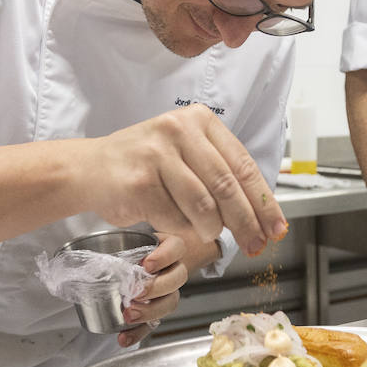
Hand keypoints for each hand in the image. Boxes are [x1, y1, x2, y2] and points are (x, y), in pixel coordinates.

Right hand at [84, 104, 286, 257]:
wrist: (91, 169)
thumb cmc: (146, 165)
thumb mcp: (186, 154)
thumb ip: (221, 174)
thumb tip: (262, 216)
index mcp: (199, 120)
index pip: (243, 165)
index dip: (264, 201)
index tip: (276, 227)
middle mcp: (178, 130)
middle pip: (227, 187)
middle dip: (246, 224)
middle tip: (255, 246)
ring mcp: (157, 155)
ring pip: (204, 207)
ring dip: (210, 230)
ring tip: (204, 232)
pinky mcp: (139, 182)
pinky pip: (175, 219)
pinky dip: (179, 229)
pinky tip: (170, 221)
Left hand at [116, 233, 190, 346]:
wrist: (134, 263)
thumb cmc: (132, 247)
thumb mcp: (128, 236)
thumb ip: (118, 228)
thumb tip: (100, 229)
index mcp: (169, 247)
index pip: (176, 248)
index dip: (164, 257)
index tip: (146, 265)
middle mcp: (172, 269)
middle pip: (178, 278)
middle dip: (157, 287)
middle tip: (136, 293)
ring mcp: (168, 291)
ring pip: (170, 302)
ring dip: (150, 311)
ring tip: (130, 315)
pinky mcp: (156, 310)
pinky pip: (152, 324)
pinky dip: (137, 333)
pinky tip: (124, 338)